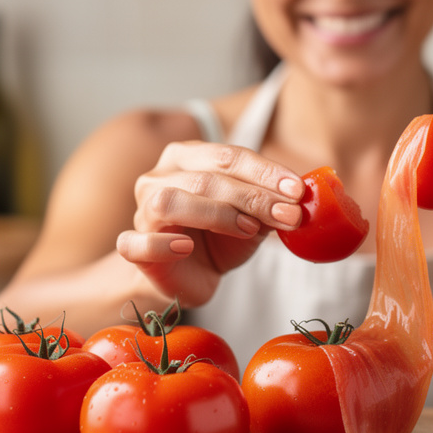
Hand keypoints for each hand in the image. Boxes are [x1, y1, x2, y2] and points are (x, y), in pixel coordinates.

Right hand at [115, 141, 305, 305]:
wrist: (187, 276)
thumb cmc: (218, 239)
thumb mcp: (251, 219)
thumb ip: (269, 206)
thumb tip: (299, 200)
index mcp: (187, 158)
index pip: (228, 156)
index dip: (265, 172)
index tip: (298, 191)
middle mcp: (159, 177)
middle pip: (205, 178)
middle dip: (252, 195)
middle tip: (288, 214)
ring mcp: (141, 211)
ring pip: (169, 201)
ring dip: (216, 213)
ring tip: (249, 229)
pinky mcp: (133, 246)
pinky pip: (136, 242)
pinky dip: (161, 243)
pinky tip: (186, 246)